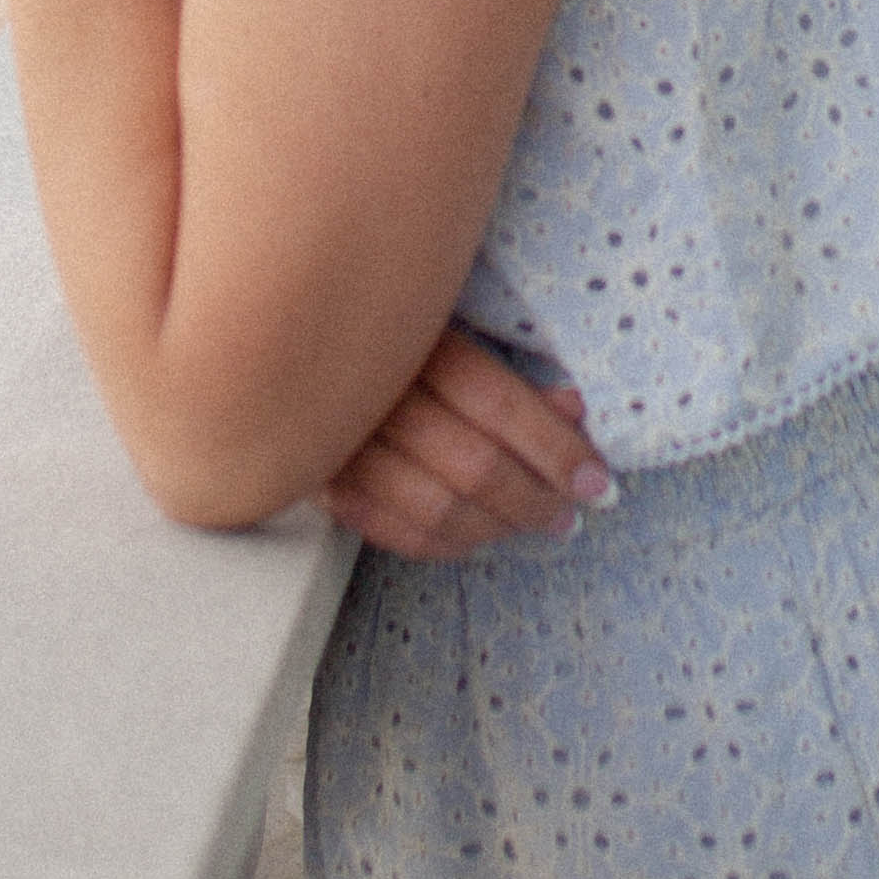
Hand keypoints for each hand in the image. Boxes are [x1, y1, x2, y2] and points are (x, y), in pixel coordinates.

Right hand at [321, 324, 615, 556]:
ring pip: (437, 509)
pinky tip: (478, 536)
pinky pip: (392, 532)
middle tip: (572, 514)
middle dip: (536, 500)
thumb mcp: (451, 333)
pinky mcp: (318, 482)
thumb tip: (572, 412)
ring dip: (499, 528)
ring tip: (537, 525)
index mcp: (412, 339)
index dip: (557, 451)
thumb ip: (510, 376)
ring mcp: (340, 443)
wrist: (279, 343)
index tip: (599, 483)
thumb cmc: (386, 335)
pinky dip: (446, 544)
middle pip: (473, 467)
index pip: (498, 406)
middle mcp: (373, 392)